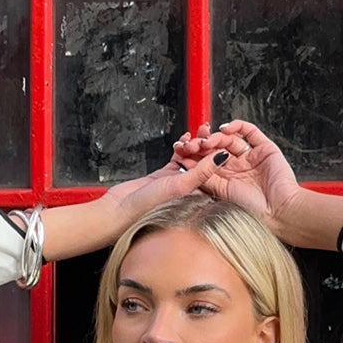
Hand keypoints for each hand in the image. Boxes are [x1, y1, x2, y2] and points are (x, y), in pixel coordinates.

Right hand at [100, 144, 225, 228]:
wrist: (121, 209)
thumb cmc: (148, 207)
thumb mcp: (180, 186)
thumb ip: (202, 171)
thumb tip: (222, 157)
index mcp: (197, 197)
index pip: (213, 173)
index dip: (217, 155)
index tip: (221, 141)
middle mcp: (189, 190)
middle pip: (202, 164)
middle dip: (205, 147)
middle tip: (207, 133)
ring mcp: (176, 182)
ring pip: (190, 159)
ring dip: (193, 146)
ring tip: (196, 134)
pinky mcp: (164, 176)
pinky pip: (177, 158)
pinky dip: (180, 148)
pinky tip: (184, 140)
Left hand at [174, 121, 301, 236]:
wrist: (278, 211)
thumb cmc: (253, 210)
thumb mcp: (219, 193)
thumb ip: (204, 176)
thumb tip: (188, 163)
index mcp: (226, 179)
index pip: (206, 160)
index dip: (194, 153)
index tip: (182, 149)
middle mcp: (237, 167)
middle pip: (216, 147)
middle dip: (203, 143)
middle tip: (193, 143)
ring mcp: (251, 157)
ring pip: (230, 139)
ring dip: (217, 136)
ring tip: (208, 140)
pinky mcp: (265, 149)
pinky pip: (250, 132)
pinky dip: (237, 126)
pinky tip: (226, 129)